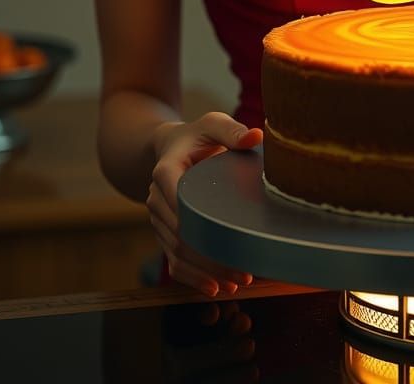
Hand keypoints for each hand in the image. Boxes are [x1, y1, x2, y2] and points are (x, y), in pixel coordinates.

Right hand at [147, 111, 263, 295]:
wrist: (172, 146)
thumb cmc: (198, 135)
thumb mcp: (213, 124)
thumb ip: (232, 130)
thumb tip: (256, 136)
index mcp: (166, 171)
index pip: (179, 202)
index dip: (201, 224)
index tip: (227, 239)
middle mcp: (156, 198)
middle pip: (181, 235)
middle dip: (210, 257)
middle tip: (244, 271)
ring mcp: (159, 218)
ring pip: (177, 252)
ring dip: (205, 272)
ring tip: (236, 283)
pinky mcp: (164, 231)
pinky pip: (173, 259)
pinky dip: (192, 277)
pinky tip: (214, 288)